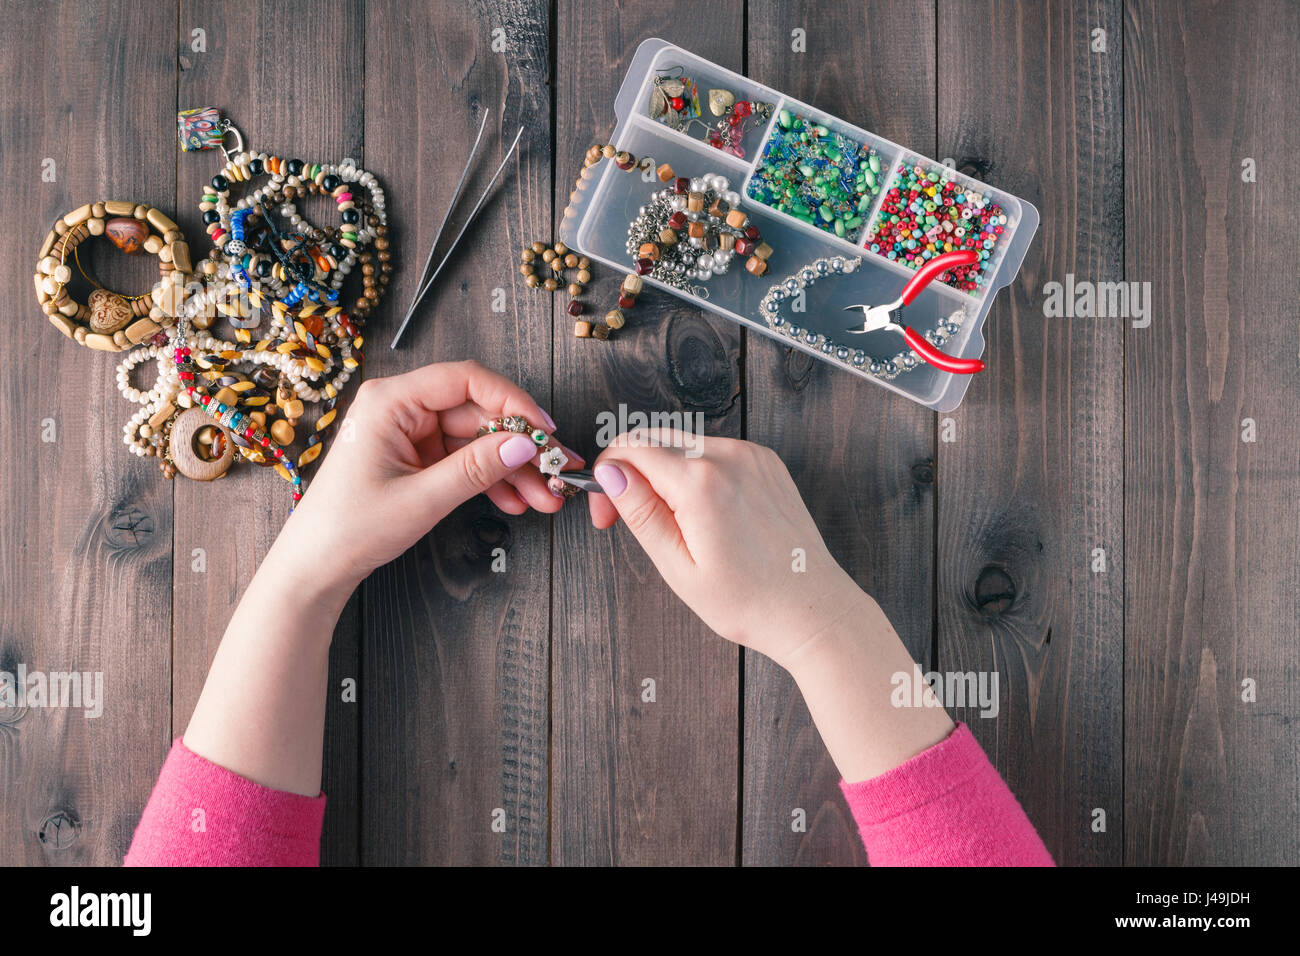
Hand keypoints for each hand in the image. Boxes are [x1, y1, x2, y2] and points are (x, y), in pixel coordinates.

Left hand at [279, 359, 581, 588]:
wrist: (315, 567)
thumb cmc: (349, 529)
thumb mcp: (421, 499)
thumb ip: (475, 469)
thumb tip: (524, 445)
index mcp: (390, 401)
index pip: (465, 380)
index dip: (512, 401)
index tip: (543, 429)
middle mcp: (400, 408)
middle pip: (477, 412)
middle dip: (520, 445)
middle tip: (556, 469)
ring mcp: (409, 433)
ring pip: (477, 439)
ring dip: (512, 468)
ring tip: (544, 496)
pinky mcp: (416, 457)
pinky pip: (464, 459)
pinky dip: (491, 480)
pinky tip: (515, 501)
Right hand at [587, 429, 863, 666]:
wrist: (813, 610)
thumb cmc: (749, 601)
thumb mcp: (679, 567)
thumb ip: (640, 512)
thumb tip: (610, 472)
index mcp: (702, 482)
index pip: (630, 449)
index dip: (607, 477)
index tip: (607, 514)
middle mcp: (729, 456)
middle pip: (654, 438)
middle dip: (629, 471)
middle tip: (623, 517)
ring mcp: (752, 455)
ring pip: (683, 443)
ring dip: (661, 471)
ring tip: (668, 523)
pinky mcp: (767, 462)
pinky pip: (715, 451)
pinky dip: (695, 472)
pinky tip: (700, 514)